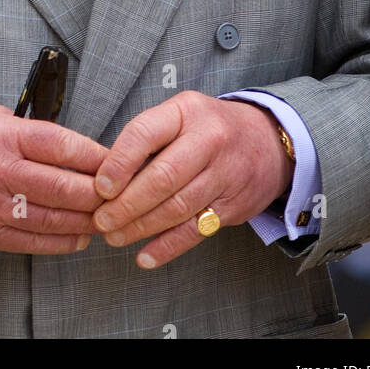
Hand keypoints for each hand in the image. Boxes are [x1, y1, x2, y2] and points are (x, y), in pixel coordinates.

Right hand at [0, 105, 109, 253]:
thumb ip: (27, 128)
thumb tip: (68, 143)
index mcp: (2, 136)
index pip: (61, 145)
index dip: (95, 155)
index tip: (115, 159)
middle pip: (64, 187)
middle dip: (100, 193)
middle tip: (119, 192)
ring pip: (54, 219)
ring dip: (87, 221)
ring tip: (105, 216)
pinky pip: (34, 242)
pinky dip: (62, 242)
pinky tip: (78, 236)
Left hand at [92, 92, 293, 268]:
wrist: (269, 141)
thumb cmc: (210, 127)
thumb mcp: (182, 114)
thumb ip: (148, 137)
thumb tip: (106, 175)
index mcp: (187, 112)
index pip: (145, 133)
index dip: (119, 162)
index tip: (100, 187)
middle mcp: (209, 140)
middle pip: (163, 177)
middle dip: (127, 204)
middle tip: (102, 220)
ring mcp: (224, 174)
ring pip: (178, 207)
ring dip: (142, 227)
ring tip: (115, 236)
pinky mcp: (234, 205)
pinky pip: (196, 230)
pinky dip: (168, 247)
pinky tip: (145, 256)